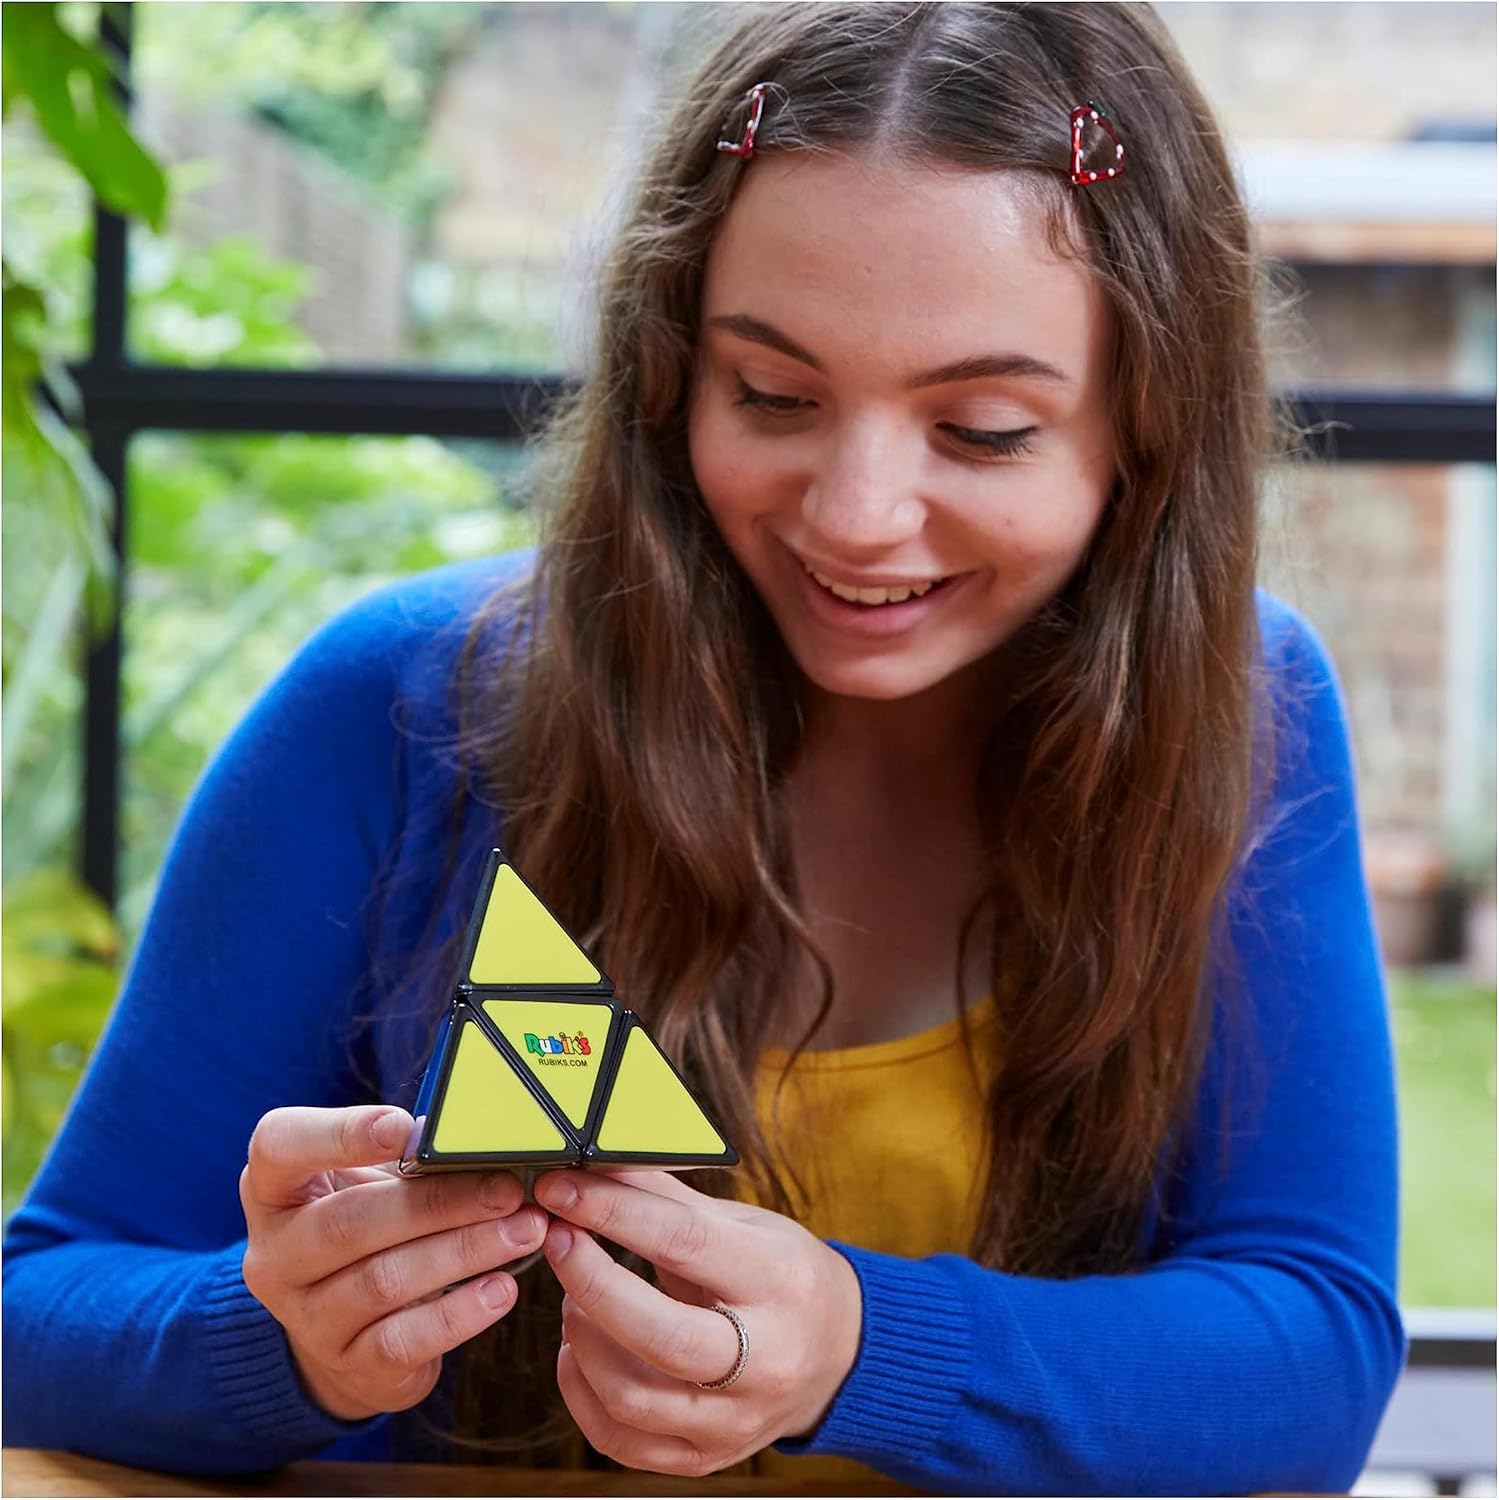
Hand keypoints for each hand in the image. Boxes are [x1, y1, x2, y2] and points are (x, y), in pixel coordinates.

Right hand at [240, 1104, 547, 1421]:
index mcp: (274, 1188)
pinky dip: (460, 1313)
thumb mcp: (368, 1182)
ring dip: (464, 1251)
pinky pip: (404, 1339)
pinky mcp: (347, 1364)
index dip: (340, 1134)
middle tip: (507, 1189)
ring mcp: (305, 1316)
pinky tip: (502, 1289)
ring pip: (383, 1280)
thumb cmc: (366, 1228)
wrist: (346, 1330)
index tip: (404, 1127)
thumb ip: (408, 1156)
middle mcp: (276, 1254)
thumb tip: (486, 1134)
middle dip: (439, 1202)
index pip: (280, 1146)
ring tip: (524, 1231)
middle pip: (350, 1221)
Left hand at [533, 1168, 861, 1476]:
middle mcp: (767, 1358)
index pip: (685, 1242)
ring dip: (582, 1338)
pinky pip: (621, 1441)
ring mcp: (737, 1419)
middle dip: (591, 1282)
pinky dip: (581, 1392)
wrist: (836, 1355)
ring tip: (576, 1296)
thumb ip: (667, 1199)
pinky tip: (579, 1351)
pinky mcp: (707, 1457)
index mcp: (779, 1280)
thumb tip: (596, 1165)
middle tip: (558, 1240)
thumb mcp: (744, 1224)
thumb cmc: (782, 1275)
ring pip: (631, 1397)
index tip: (563, 1188)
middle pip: (660, 1334)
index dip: (613, 1211)